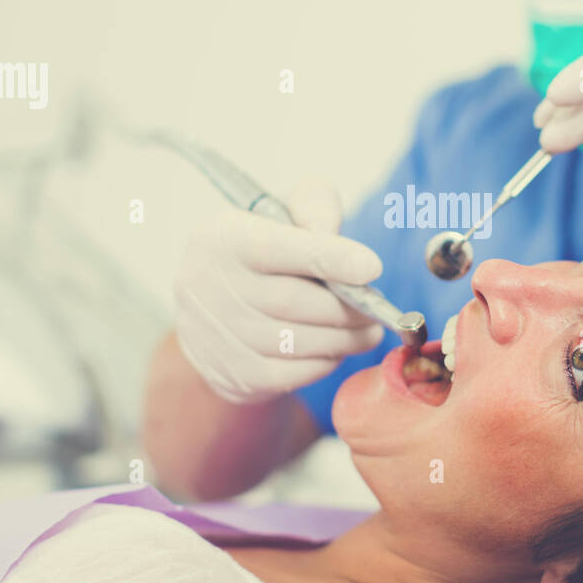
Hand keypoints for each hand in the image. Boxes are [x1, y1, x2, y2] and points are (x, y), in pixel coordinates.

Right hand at [174, 177, 384, 403]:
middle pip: (289, 301)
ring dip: (342, 339)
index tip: (372, 268)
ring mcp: (213, 334)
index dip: (328, 258)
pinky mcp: (229, 372)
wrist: (222, 306)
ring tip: (368, 330)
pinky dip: (323, 364)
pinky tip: (337, 349)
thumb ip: (314, 207)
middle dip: (344, 308)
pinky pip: (287, 375)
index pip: (277, 247)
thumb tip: (332, 235)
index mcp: (223, 237)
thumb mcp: (286, 212)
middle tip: (376, 309)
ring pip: (292, 342)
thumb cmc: (269, 250)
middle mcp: (206, 284)